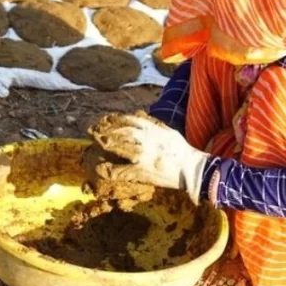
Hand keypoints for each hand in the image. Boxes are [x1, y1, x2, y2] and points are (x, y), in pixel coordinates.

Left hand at [93, 114, 208, 204]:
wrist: (192, 170)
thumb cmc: (181, 151)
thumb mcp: (168, 131)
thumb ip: (152, 123)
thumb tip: (137, 114)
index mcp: (154, 129)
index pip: (130, 120)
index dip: (115, 119)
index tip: (104, 120)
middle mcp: (148, 140)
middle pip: (122, 131)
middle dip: (106, 130)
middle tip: (93, 131)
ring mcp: (144, 155)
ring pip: (120, 147)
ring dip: (106, 144)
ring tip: (95, 143)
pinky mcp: (143, 171)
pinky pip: (123, 170)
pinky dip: (110, 170)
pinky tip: (101, 169)